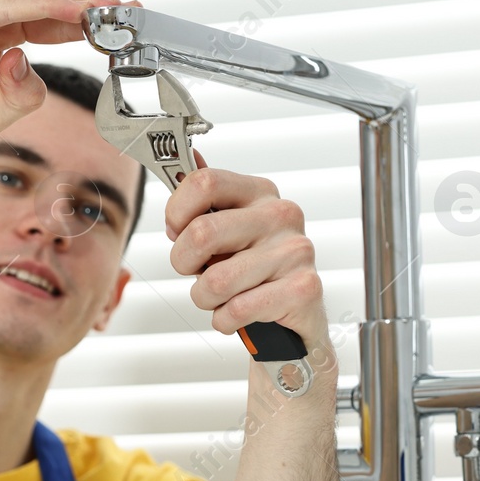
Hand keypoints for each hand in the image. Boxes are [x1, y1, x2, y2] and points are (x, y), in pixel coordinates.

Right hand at [0, 0, 123, 150]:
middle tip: (131, 16)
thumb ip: (24, 93)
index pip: (57, 11)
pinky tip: (76, 16)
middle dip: (95, 0)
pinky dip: (47, 5)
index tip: (131, 25)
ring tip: (112, 13)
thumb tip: (31, 66)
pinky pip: (9, 4)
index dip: (97, 15)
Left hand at [165, 151, 331, 359]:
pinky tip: (237, 314)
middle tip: (194, 272)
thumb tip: (189, 160)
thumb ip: (206, 200)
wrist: (297, 314)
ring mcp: (295, 251)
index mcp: (259, 193)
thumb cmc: (256, 271)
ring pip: (216, 280)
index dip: (177, 211)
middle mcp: (280, 215)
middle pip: (202, 232)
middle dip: (183, 262)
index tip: (176, 231)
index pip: (205, 182)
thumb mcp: (229, 230)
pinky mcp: (303, 288)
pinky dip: (225, 319)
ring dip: (205, 298)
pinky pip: (238, 308)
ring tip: (221, 297)